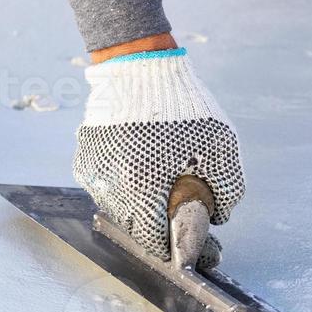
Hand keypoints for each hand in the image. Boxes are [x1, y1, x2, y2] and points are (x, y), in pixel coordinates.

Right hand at [73, 49, 244, 262]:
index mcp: (143, 187)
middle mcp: (110, 184)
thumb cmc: (185, 106)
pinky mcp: (85, 155)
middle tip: (175, 211)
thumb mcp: (222, 148)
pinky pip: (104, 183)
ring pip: (116, 206)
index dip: (170, 246)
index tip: (183, 244)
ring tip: (158, 181)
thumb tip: (218, 216)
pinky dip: (122, 182)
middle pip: (133, 226)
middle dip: (155, 225)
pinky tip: (140, 163)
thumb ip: (226, 190)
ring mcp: (94, 170)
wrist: (141, 65)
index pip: (151, 240)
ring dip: (137, 204)